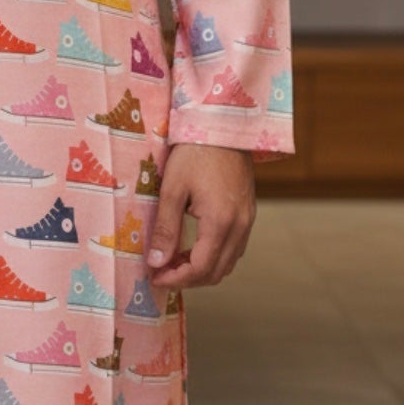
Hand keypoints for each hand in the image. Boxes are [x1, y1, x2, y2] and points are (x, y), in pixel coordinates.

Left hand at [145, 144, 255, 289]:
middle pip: (217, 272)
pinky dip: (215, 255)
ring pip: (228, 262)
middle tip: (161, 271)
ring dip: (202, 269)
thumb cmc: (195, 152)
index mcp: (221, 222)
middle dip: (188, 278)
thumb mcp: (172, 188)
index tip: (154, 278)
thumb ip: (165, 228)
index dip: (176, 279)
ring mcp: (248, 220)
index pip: (201, 268)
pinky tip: (194, 246)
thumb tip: (156, 262)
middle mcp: (240, 226)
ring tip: (174, 260)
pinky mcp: (249, 212)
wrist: (224, 125)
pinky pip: (234, 247)